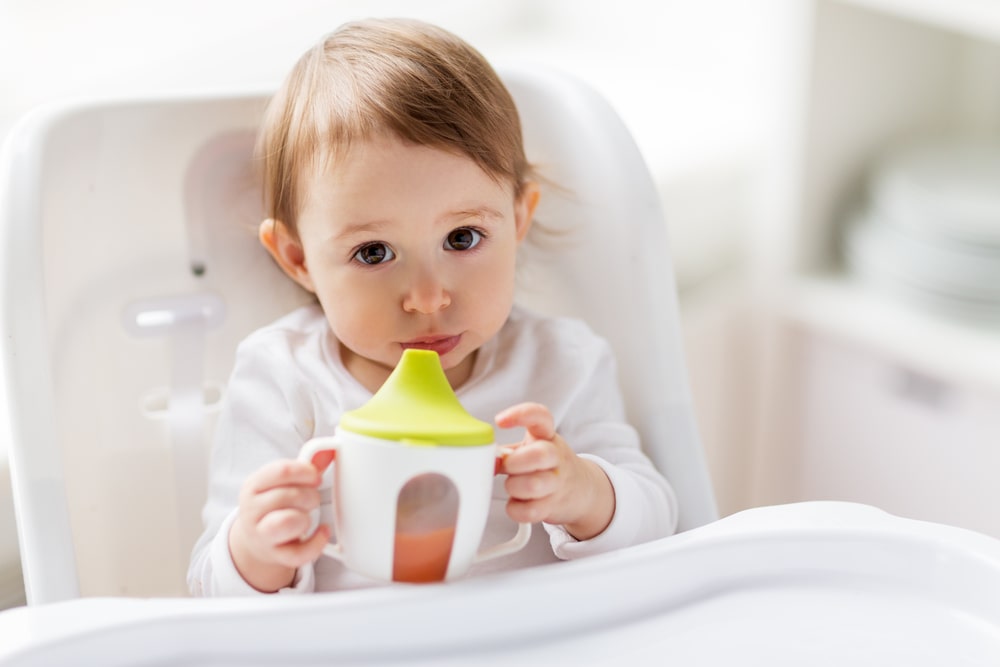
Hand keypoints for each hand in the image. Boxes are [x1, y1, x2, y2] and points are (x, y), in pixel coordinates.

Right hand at [228, 459, 329, 592]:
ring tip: (307, 516)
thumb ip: (308, 466)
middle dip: (309, 496)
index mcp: (254, 485)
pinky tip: (321, 533)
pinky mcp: (275, 556)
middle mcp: (252, 510)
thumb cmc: (276, 505)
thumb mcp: (284, 483)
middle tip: (311, 499)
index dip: (306, 471)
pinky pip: (298, 553)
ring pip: (287, 523)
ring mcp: (261, 535)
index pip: (281, 470)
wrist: (258, 539)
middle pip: (287, 495)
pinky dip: (316, 542)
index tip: (315, 477)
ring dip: (306, 517)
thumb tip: (330, 449)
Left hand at [495, 402, 614, 540]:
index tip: (500, 421)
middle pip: (539, 455)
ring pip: (533, 485)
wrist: (581, 489)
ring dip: (514, 487)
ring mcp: (557, 483)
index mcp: (547, 436)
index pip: (540, 416)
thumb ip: (508, 451)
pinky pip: (529, 511)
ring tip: (513, 486)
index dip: (520, 415)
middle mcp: (556, 457)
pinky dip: (516, 509)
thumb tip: (488, 461)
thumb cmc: (547, 465)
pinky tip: (517, 503)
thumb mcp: (532, 447)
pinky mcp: (553, 506)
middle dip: (514, 463)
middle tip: (507, 467)